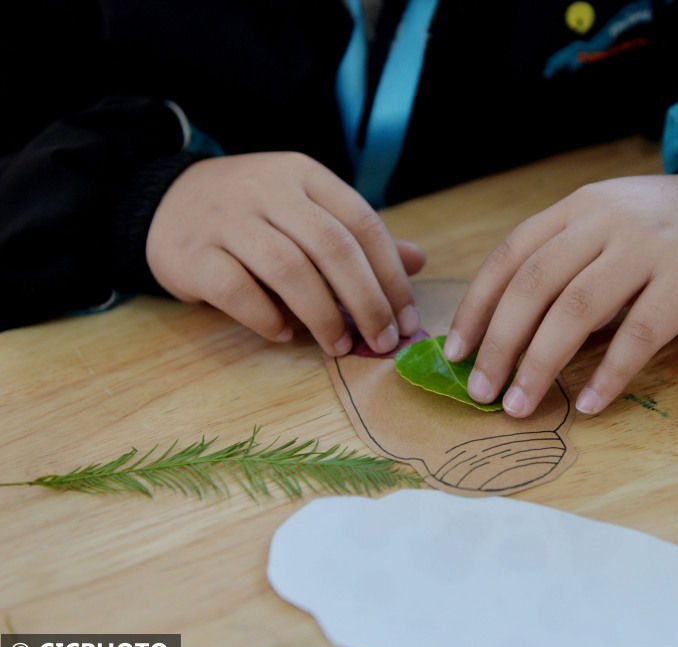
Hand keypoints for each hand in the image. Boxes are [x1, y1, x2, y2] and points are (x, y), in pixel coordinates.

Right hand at [146, 152, 424, 355]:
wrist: (165, 202)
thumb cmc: (253, 214)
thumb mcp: (306, 210)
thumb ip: (357, 236)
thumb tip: (418, 262)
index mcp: (305, 176)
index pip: (363, 224)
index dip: (391, 276)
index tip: (408, 320)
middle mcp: (268, 190)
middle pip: (332, 247)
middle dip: (367, 302)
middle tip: (382, 341)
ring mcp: (227, 219)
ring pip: (288, 269)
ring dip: (322, 316)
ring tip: (338, 346)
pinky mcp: (193, 253)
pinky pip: (238, 291)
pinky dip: (267, 318)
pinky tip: (284, 334)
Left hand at [443, 174, 677, 416]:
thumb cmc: (666, 231)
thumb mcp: (608, 225)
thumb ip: (566, 262)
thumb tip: (510, 334)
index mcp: (577, 208)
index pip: (511, 256)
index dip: (479, 306)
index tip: (457, 352)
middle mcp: (605, 220)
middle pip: (535, 285)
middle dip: (500, 343)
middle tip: (481, 390)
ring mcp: (649, 246)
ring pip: (578, 308)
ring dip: (541, 363)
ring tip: (520, 405)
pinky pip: (640, 333)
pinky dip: (610, 373)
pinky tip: (588, 404)